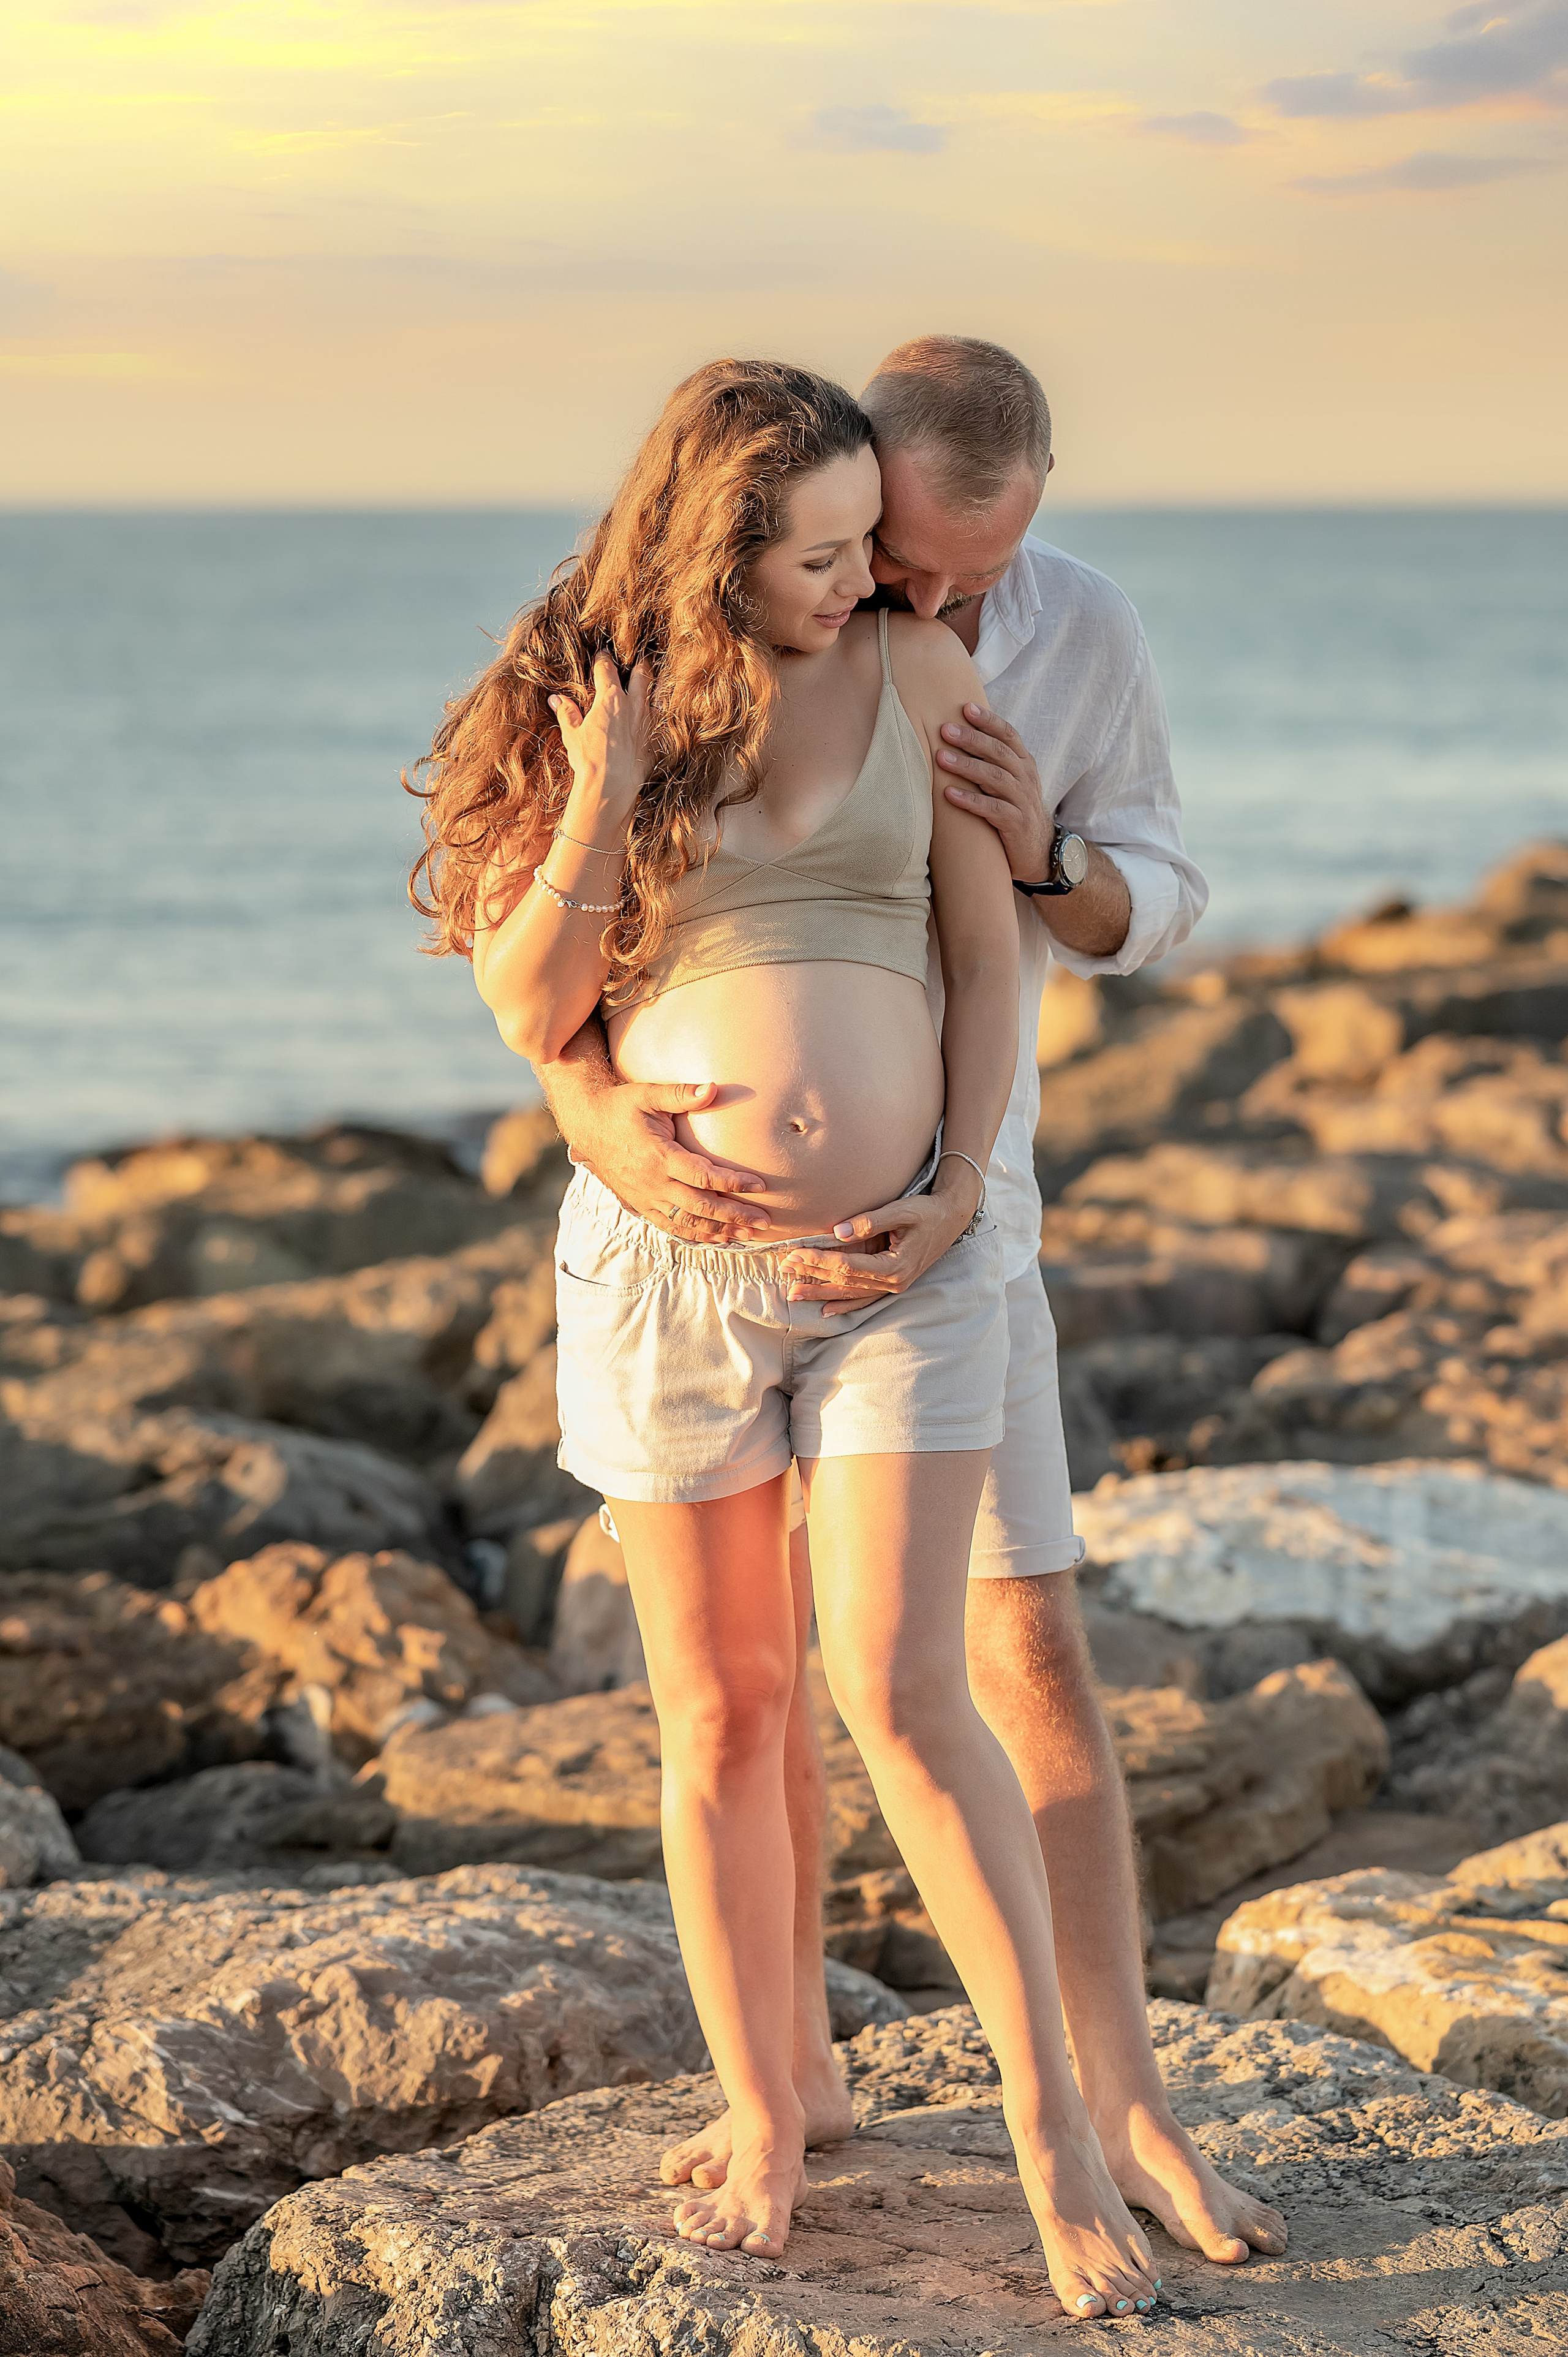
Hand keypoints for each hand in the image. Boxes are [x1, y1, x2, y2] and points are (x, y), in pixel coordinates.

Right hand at [550, 652, 652, 829]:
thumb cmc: (590, 760)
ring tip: (654, 680)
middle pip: (642, 672)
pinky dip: (664, 711)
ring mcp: (649, 720)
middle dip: (639, 664)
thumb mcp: (572, 735)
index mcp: (610, 699)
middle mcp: (633, 704)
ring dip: (656, 684)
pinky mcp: (658, 738)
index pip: (607, 668)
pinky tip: (662, 712)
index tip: (602, 655)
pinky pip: (665, 717)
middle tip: (636, 661)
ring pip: (659, 691)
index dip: (603, 659)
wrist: (612, 786)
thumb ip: (567, 713)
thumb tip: (557, 699)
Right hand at [577, 1077, 772, 1243]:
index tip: (760, 1186)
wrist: (586, 1124)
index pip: (703, 1176)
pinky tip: (715, 1238)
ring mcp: (645, 1198)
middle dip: (734, 1216)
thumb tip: (713, 1088)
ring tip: (746, 1236)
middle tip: (764, 1221)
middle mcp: (652, 1183)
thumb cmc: (620, 1106)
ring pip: (687, 1223)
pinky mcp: (639, 1204)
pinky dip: (694, 1235)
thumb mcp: (648, 1094)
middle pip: (700, 1208)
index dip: (733, 1183)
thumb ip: (681, 1094)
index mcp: (658, 1157)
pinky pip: (669, 1226)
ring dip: (718, 1231)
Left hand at [777, 1166, 980, 1315]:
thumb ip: (870, 1221)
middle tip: (784, 1268)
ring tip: (793, 1294)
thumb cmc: (928, 1210)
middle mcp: (893, 1282)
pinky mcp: (893, 1283)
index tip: (795, 1253)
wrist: (952, 1217)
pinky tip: (825, 1309)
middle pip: (845, 1282)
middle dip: (813, 1275)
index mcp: (895, 1266)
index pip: (848, 1266)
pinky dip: (844, 1304)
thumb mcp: (902, 1210)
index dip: (819, 1261)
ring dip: (821, 1293)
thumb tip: (837, 1231)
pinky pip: (864, 1298)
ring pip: (851, 1293)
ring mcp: (894, 1286)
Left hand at [936, 701, 1053, 882]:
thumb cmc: (1014, 809)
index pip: (1008, 734)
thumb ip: (994, 760)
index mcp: (1024, 762)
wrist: (1039, 849)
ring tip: (941, 757)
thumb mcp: (1010, 781)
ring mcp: (1023, 800)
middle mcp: (1026, 777)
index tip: (966, 708)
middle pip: (998, 752)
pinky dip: (970, 801)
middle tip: (945, 730)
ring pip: (994, 778)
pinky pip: (992, 809)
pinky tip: (949, 794)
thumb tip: (961, 733)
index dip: (988, 721)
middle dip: (971, 739)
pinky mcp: (1017, 824)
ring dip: (966, 766)